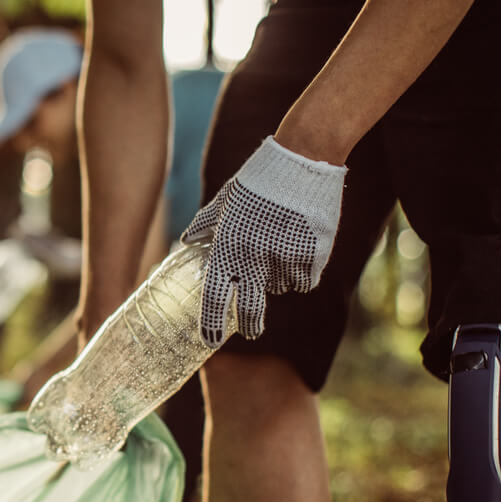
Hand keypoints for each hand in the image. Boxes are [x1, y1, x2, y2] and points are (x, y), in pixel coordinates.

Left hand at [180, 136, 345, 348]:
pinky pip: (306, 279)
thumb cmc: (258, 180)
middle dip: (251, 326)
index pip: (214, 298)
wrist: (301, 160)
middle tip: (252, 332)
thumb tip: (187, 240)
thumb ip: (205, 225)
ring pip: (281, 287)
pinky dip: (303, 271)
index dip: (211, 324)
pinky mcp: (312, 257)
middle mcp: (253, 259)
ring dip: (279, 276)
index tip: (210, 341)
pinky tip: (301, 247)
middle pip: (251, 310)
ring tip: (282, 244)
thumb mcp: (224, 200)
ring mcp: (284, 260)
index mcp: (227, 248)